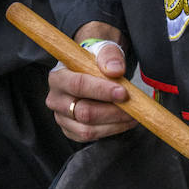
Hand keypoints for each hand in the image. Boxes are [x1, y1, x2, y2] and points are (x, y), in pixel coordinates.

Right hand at [46, 21, 136, 141]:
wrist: (90, 72)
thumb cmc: (94, 62)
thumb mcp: (103, 51)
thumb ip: (109, 56)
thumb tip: (115, 70)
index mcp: (58, 77)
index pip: (78, 85)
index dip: (101, 90)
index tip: (123, 93)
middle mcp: (55, 99)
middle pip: (83, 112)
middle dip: (113, 111)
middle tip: (133, 106)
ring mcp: (61, 117)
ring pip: (87, 129)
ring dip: (114, 124)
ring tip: (132, 115)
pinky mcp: (70, 130)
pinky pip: (90, 137)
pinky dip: (111, 131)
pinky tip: (123, 121)